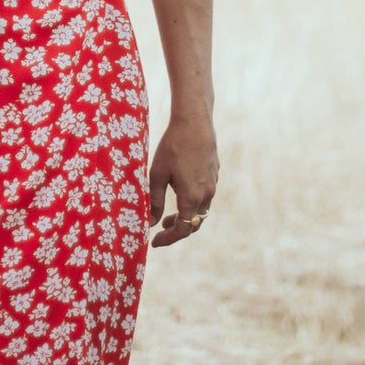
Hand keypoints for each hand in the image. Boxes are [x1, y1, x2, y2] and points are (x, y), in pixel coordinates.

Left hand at [148, 113, 216, 247]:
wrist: (194, 122)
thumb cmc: (172, 147)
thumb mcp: (157, 175)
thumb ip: (154, 201)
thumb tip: (149, 223)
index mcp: (192, 198)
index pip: (183, 230)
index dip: (168, 239)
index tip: (154, 242)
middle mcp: (206, 194)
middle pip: (194, 223)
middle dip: (177, 229)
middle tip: (160, 230)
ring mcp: (213, 183)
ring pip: (201, 209)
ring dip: (186, 216)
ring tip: (168, 215)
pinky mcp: (214, 172)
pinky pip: (205, 195)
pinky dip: (192, 202)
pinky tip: (180, 192)